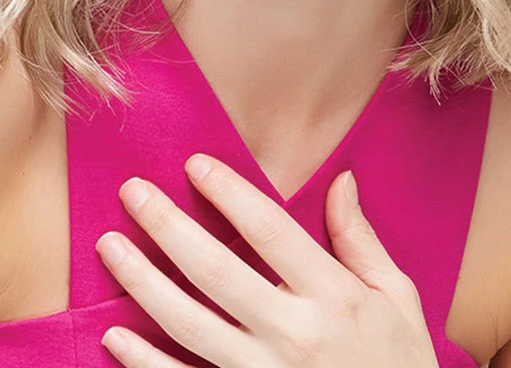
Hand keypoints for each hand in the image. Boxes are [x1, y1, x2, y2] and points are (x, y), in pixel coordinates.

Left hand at [96, 153, 438, 366]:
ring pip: (188, 324)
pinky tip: (114, 336)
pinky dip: (144, 362)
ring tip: (109, 246)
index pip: (268, 230)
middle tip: (132, 191)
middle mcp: (293, 334)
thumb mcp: (397, 299)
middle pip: (215, 270)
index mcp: (332, 296)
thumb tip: (340, 179)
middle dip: (167, 225)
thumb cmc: (400, 364)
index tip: (195, 162)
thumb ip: (360, 240)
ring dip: (142, 282)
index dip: (229, 192)